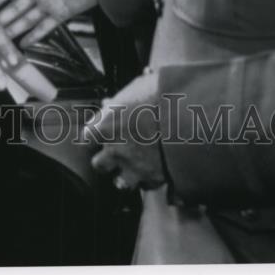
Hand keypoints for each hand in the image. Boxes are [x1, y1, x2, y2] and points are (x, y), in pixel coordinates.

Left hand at [83, 71, 166, 190]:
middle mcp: (114, 150)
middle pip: (99, 164)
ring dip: (126, 174)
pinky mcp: (152, 179)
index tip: (101, 132)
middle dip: (106, 159)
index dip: (95, 135)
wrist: (187, 115)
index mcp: (106, 126)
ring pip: (120, 182)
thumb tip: (109, 103)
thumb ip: (118, 100)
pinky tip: (155, 169)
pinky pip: (146, 185)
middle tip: (117, 151)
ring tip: (135, 166)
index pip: (87, 137)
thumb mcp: (135, 88)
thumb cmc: (160, 96)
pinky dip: (149, 179)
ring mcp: (133, 167)